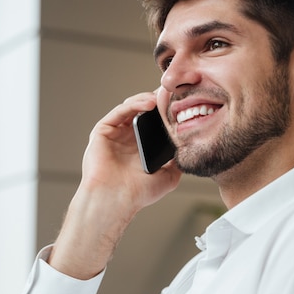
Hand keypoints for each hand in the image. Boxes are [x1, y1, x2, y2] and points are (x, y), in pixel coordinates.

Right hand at [49, 92, 181, 278]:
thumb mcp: (168, 176)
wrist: (115, 200)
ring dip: (148, 99)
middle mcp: (127, 138)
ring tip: (163, 97)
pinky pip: (120, 111)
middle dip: (159, 101)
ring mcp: (115, 133)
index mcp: (141, 147)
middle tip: (174, 93)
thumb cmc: (137, 193)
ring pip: (132, 107)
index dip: (167, 112)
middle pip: (144, 111)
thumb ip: (178, 161)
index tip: (184, 103)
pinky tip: (149, 103)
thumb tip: (191, 148)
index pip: (155, 122)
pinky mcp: (103, 130)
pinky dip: (135, 104)